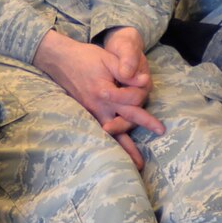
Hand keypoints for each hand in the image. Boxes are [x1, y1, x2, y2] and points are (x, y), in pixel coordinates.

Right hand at [33, 30, 161, 166]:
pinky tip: (117, 155)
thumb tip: (144, 82)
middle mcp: (99, 106)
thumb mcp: (107, 59)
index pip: (131, 97)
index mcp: (104, 91)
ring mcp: (92, 113)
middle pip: (126, 120)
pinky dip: (112, 145)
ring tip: (139, 165)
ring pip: (113, 134)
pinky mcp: (88, 114)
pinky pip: (101, 134)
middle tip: (161, 130)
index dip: (140, 87)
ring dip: (126, 149)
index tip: (146, 79)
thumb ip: (126, 72)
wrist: (59, 61)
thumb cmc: (85, 58)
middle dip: (144, 124)